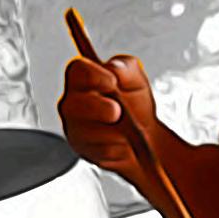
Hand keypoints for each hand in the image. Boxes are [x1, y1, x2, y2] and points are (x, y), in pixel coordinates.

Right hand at [57, 53, 159, 186]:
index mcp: (82, 79)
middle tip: (118, 111)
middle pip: (75, 104)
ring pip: (88, 131)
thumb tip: (113, 68)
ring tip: (128, 129)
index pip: (77, 70)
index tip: (113, 82)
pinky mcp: (83, 150)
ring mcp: (75, 128)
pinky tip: (126, 143)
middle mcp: (73, 103)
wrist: (146, 133)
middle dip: (100, 109)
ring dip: (115, 131)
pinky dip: (119, 147)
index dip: (94, 76)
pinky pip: (101, 150)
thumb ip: (125, 67)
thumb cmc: (135, 102)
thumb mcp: (135, 79)